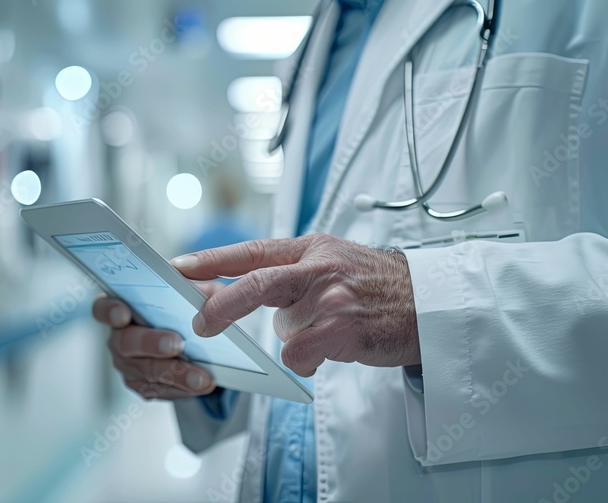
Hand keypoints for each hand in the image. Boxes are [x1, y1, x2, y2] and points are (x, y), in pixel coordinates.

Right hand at [92, 283, 221, 399]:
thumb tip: (191, 270)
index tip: (124, 314)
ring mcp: (129, 363)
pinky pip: (158, 389)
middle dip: (151, 343)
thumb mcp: (198, 287)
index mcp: (124, 306)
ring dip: (174, 373)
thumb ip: (196, 278)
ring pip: (145, 370)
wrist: (203, 341)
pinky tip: (201, 384)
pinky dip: (181, 388)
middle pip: (126, 342)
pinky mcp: (143, 385)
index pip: (104, 308)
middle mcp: (120, 336)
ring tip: (200, 376)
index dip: (109, 311)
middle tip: (176, 344)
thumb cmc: (191, 308)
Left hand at [171, 234, 420, 375]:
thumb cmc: (377, 288)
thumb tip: (234, 293)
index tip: (178, 266)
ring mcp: (331, 297)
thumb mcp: (333, 263)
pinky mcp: (342, 327)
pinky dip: (309, 360)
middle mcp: (319, 266)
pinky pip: (300, 354)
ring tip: (331, 330)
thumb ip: (289, 274)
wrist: (429, 304)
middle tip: (202, 322)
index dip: (212, 258)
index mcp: (312, 247)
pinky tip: (336, 348)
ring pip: (284, 328)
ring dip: (300, 338)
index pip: (252, 250)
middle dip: (223, 304)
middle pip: (256, 281)